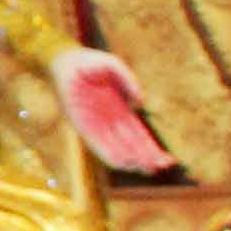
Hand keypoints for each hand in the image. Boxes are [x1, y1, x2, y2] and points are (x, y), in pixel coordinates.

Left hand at [55, 48, 173, 174]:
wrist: (62, 61)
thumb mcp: (113, 67)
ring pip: (117, 149)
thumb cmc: (89, 62)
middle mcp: (110, 123)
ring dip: (131, 160)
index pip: (140, 136)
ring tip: (146, 168)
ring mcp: (96, 126)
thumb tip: (140, 102)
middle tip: (161, 169)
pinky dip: (110, 154)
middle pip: (132, 146)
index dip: (153, 149)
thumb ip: (128, 80)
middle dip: (146, 159)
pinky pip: (97, 145)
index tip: (169, 160)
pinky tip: (123, 162)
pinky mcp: (81, 126)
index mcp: (122, 111)